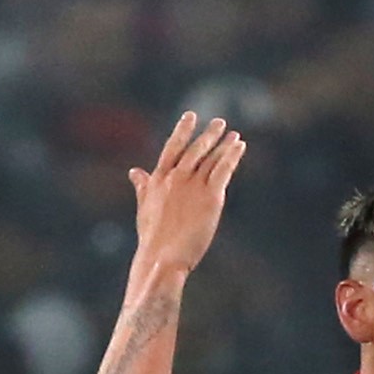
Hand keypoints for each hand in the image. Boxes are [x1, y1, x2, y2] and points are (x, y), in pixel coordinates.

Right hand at [128, 112, 245, 274]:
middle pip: (195, 150)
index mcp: (158, 179)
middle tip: (220, 122)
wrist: (162, 257)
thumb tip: (134, 171)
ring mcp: (192, 186)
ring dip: (224, 145)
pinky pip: (223, 170)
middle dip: (208, 135)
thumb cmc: (153, 238)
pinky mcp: (210, 197)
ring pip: (211, 159)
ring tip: (235, 135)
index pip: (172, 148)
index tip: (190, 116)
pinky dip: (232, 156)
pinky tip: (240, 147)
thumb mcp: (144, 207)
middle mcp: (175, 178)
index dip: (182, 130)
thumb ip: (143, 186)